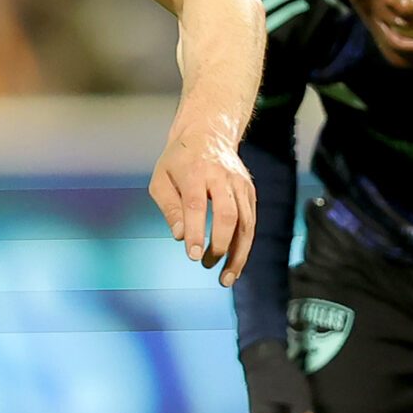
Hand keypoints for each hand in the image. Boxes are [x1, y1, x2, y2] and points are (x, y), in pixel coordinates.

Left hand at [150, 129, 256, 285]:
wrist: (208, 134)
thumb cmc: (178, 162)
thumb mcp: (161, 179)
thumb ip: (169, 207)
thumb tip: (179, 237)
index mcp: (194, 171)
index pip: (196, 205)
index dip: (195, 232)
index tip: (193, 256)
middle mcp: (221, 177)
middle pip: (227, 214)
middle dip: (220, 244)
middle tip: (206, 265)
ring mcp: (239, 184)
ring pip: (246, 222)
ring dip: (238, 253)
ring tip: (226, 277)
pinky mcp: (249, 191)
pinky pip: (251, 222)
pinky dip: (245, 246)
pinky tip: (235, 265)